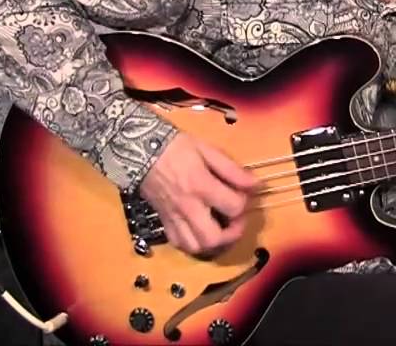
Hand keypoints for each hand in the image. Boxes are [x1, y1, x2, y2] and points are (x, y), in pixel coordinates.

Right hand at [138, 132, 260, 254]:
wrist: (140, 149)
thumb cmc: (176, 147)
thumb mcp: (207, 150)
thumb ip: (232, 170)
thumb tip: (255, 184)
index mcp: (201, 186)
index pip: (233, 207)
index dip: (244, 203)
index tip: (243, 194)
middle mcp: (188, 207)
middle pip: (214, 238)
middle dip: (232, 234)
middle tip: (235, 220)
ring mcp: (174, 217)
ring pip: (195, 247)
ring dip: (213, 242)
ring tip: (219, 228)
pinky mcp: (163, 221)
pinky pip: (179, 243)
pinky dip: (193, 242)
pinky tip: (199, 230)